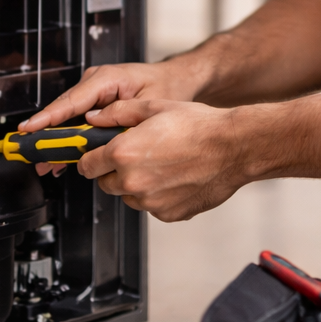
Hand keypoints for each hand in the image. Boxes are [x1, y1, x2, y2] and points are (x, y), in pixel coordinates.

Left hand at [75, 99, 248, 221]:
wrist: (234, 148)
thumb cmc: (199, 126)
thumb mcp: (154, 107)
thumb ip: (118, 113)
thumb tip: (95, 118)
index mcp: (123, 153)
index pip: (87, 165)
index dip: (91, 158)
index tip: (97, 155)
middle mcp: (132, 181)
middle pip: (105, 183)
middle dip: (115, 171)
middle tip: (138, 155)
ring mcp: (149, 202)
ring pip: (129, 196)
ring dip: (136, 184)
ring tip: (162, 164)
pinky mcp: (167, 214)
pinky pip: (152, 206)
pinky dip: (158, 195)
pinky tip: (176, 177)